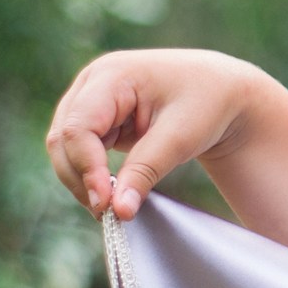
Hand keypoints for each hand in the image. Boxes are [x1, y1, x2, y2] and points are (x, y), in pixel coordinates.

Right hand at [43, 49, 263, 220]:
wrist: (223, 92)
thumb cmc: (206, 104)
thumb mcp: (180, 137)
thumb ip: (145, 171)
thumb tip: (119, 211)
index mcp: (112, 74)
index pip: (79, 128)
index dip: (86, 168)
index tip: (105, 204)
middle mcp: (93, 83)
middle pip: (64, 139)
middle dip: (80, 178)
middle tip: (106, 213)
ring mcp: (91, 100)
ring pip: (67, 149)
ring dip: (84, 180)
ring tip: (111, 208)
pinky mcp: (97, 120)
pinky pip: (80, 152)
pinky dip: (92, 176)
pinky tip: (113, 193)